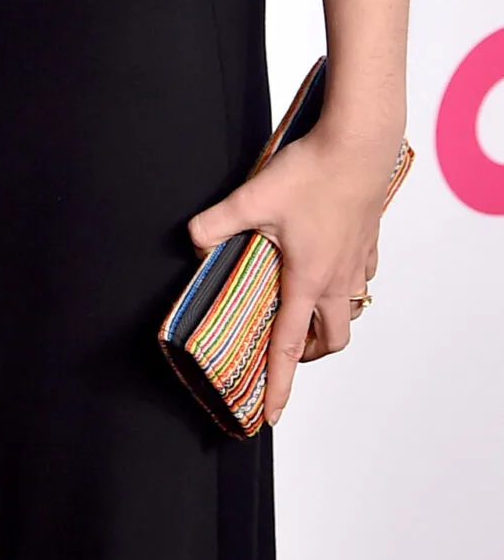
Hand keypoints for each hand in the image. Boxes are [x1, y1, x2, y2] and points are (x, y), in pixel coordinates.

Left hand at [188, 121, 399, 428]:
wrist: (360, 144)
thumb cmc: (312, 172)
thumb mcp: (252, 197)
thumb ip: (215, 224)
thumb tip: (192, 243)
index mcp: (307, 279)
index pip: (290, 346)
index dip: (280, 385)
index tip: (272, 415)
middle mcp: (337, 279)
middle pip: (330, 338)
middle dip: (308, 355)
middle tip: (286, 353)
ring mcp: (357, 262)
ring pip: (350, 311)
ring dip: (329, 321)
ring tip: (305, 314)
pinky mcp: (367, 242)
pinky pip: (361, 279)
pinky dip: (346, 287)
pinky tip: (328, 269)